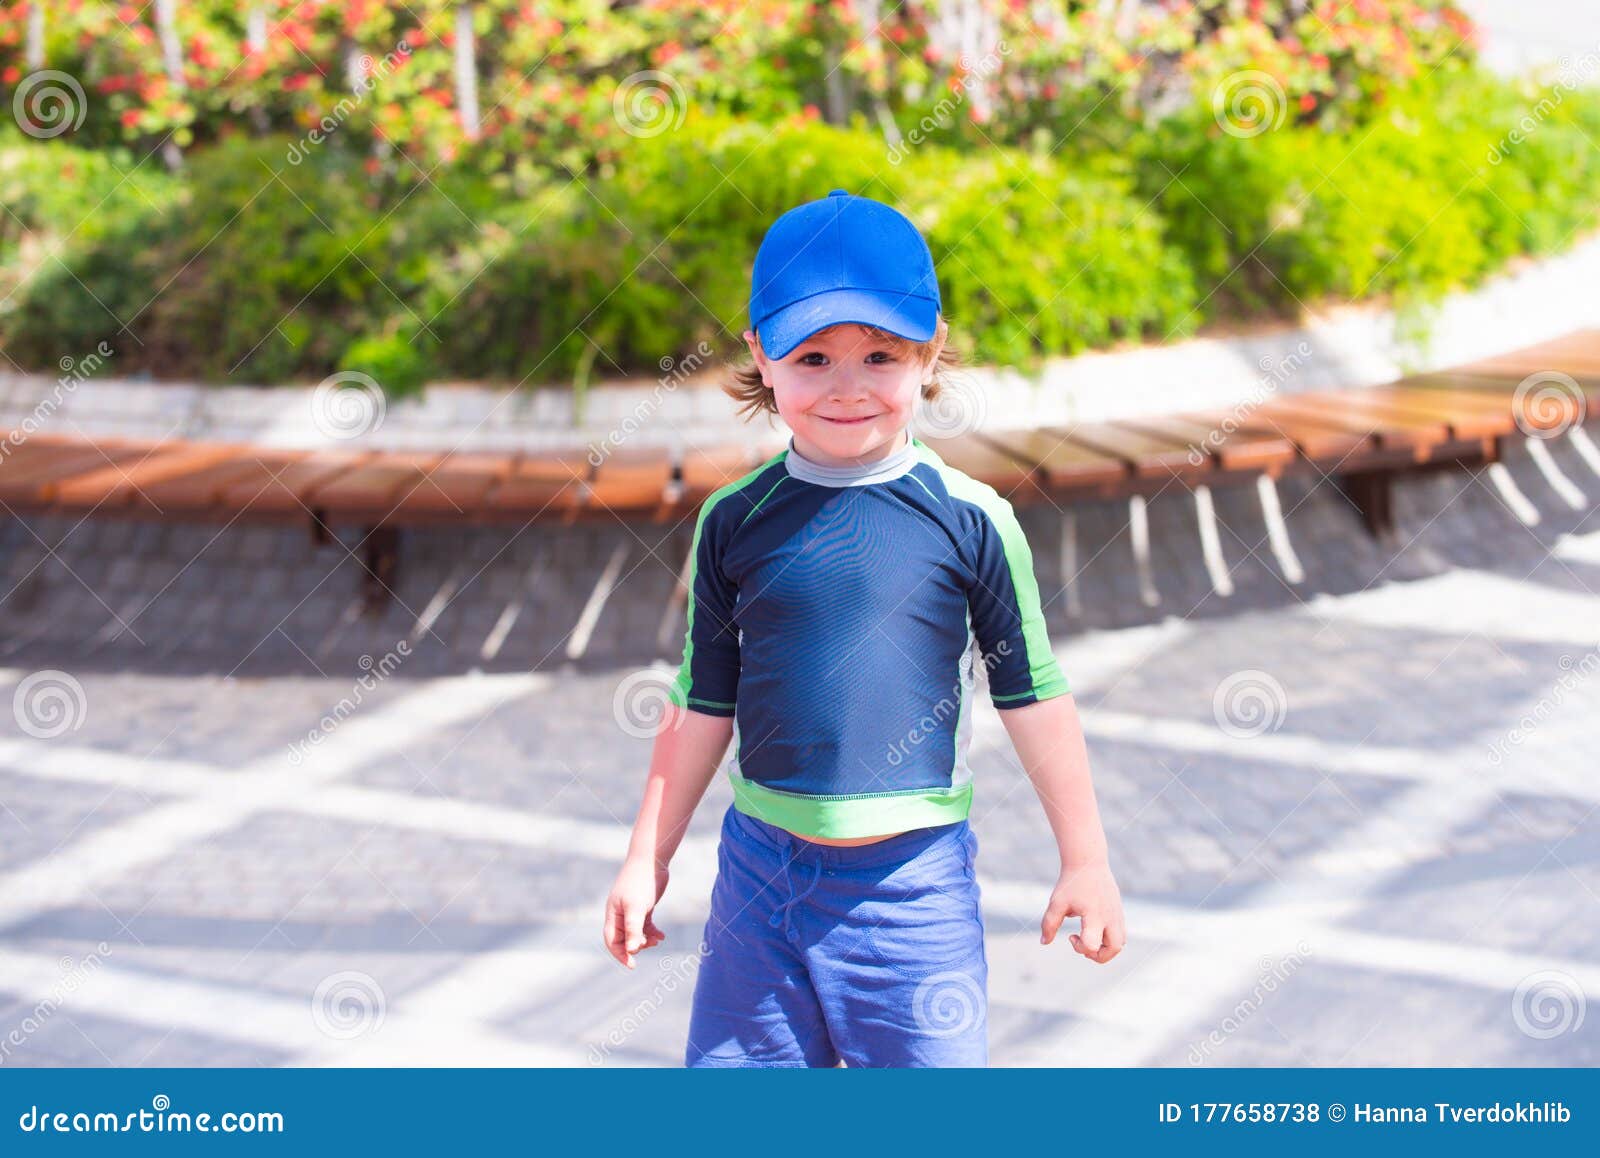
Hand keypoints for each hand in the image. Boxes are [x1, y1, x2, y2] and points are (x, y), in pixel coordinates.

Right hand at [603, 855, 668, 969]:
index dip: (620, 954)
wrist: (651, 860)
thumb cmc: (640, 882)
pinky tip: (662, 935)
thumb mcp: (637, 907)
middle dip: (636, 945)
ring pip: (636, 933)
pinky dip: (652, 932)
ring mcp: (631, 910)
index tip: (632, 965)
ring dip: (646, 939)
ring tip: (658, 939)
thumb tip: (631, 950)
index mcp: (613, 914)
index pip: (612, 941)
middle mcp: (620, 913)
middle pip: (624, 939)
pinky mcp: (643, 906)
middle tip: (650, 943)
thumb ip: (633, 929)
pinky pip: (645, 925)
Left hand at [1040, 858, 1124, 963]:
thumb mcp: (1056, 903)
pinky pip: (1121, 933)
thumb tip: (1044, 942)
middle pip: (1115, 949)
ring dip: (1105, 948)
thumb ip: (1049, 924)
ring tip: (1089, 936)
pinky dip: (1109, 938)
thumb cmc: (1070, 883)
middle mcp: (1110, 917)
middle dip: (1099, 956)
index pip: (1093, 945)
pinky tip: (1093, 927)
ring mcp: (1117, 914)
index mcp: (1094, 915)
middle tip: (1084, 944)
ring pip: (1120, 942)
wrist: (1088, 862)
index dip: (1080, 948)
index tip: (1071, 936)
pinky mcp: (1119, 911)